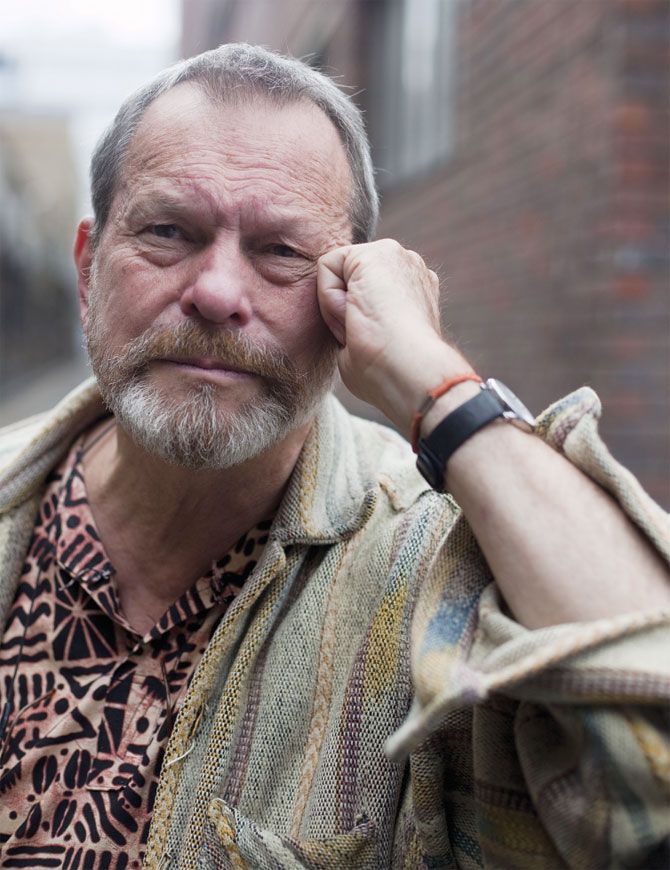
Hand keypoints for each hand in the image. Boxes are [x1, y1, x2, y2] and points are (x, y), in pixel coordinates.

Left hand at [317, 239, 474, 434]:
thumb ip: (361, 325)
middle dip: (344, 311)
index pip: (358, 294)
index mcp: (412, 293)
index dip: (350, 324)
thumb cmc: (390, 374)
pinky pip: (327, 266)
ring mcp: (397, 256)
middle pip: (346, 282)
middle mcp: (408, 269)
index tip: (370, 343)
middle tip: (366, 337)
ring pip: (336, 274)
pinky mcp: (377, 251)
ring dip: (338, 307)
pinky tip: (355, 313)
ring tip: (362, 327)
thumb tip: (346, 329)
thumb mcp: (375, 344)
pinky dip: (329, 296)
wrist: (409, 371)